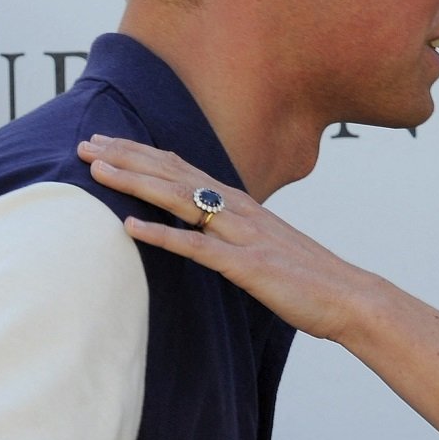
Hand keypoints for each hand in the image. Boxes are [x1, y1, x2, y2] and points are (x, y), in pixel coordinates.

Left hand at [77, 135, 364, 340]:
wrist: (350, 297)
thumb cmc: (310, 277)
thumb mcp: (268, 245)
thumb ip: (237, 233)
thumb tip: (209, 231)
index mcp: (243, 206)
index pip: (186, 169)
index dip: (145, 154)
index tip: (109, 143)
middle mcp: (241, 211)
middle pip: (176, 175)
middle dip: (130, 157)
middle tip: (88, 143)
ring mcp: (244, 235)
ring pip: (182, 200)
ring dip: (137, 183)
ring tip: (98, 171)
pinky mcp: (247, 265)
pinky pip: (198, 247)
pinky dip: (162, 235)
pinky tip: (131, 227)